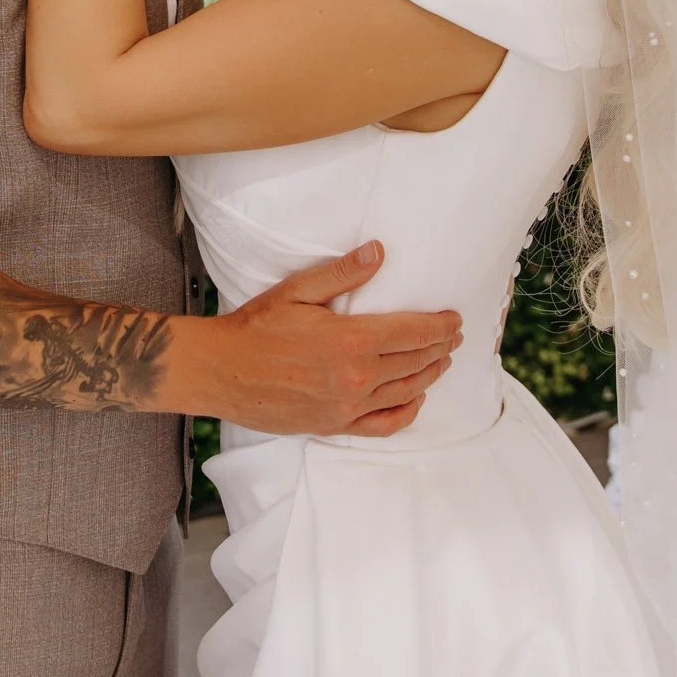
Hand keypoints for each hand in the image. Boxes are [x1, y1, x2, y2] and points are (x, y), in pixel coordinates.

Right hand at [187, 241, 463, 438]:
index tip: (455, 318)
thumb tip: (379, 252)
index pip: (414, 332)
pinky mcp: (334, 425)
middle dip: (441, 346)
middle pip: (416, 361)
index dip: (441, 325)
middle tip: (454, 335)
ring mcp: (347, 406)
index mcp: (351, 340)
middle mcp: (357, 377)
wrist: (222, 371)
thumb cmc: (256, 326)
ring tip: (442, 360)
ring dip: (431, 374)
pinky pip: (384, 424)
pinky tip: (416, 399)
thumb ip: (343, 274)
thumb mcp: (297, 290)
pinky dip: (408, 412)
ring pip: (407, 391)